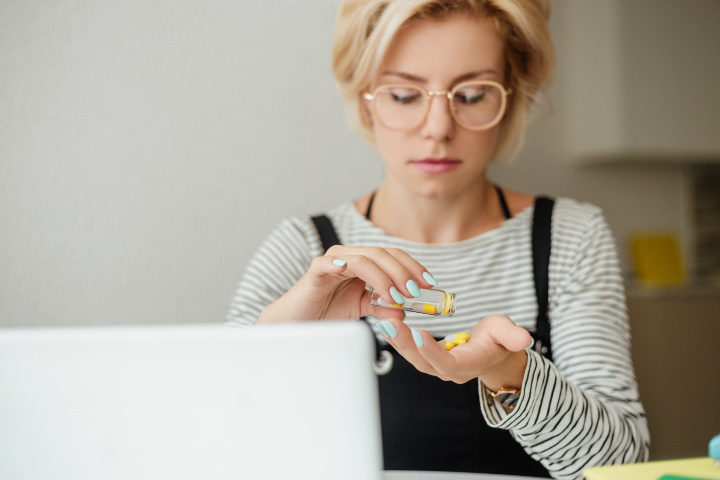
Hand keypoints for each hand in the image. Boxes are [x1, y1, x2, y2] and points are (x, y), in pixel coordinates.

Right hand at [257, 245, 437, 323]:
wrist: (296, 322)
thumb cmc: (327, 313)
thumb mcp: (362, 309)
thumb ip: (383, 307)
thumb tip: (405, 311)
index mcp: (363, 262)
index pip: (394, 256)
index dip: (414, 267)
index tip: (431, 284)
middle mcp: (349, 256)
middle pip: (383, 254)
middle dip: (404, 272)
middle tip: (417, 291)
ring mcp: (333, 260)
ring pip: (365, 258)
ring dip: (385, 277)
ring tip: (397, 297)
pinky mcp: (316, 270)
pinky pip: (333, 263)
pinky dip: (347, 267)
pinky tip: (362, 281)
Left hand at [377, 314, 532, 389]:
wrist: (494, 352)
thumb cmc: (500, 339)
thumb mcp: (508, 332)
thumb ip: (513, 336)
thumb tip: (524, 338)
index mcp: (469, 365)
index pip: (447, 363)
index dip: (432, 351)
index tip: (418, 333)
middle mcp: (450, 370)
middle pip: (423, 362)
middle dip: (405, 344)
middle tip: (390, 323)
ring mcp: (438, 366)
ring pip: (413, 358)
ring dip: (396, 341)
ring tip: (383, 321)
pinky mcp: (428, 358)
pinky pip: (411, 351)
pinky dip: (398, 338)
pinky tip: (385, 322)